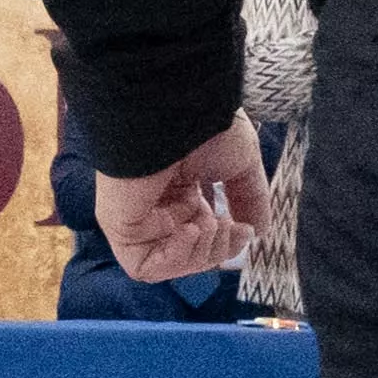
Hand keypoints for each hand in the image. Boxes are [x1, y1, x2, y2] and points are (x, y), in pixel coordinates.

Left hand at [93, 123, 267, 287]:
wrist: (182, 110)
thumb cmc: (208, 127)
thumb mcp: (241, 166)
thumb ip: (249, 200)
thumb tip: (258, 232)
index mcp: (182, 191)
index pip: (202, 236)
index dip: (227, 243)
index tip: (246, 229)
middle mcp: (158, 205)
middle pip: (188, 255)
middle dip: (217, 250)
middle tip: (231, 228)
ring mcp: (136, 216)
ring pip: (167, 264)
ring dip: (200, 255)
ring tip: (210, 224)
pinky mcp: (119, 224)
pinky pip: (143, 266)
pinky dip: (174, 260)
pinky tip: (191, 231)